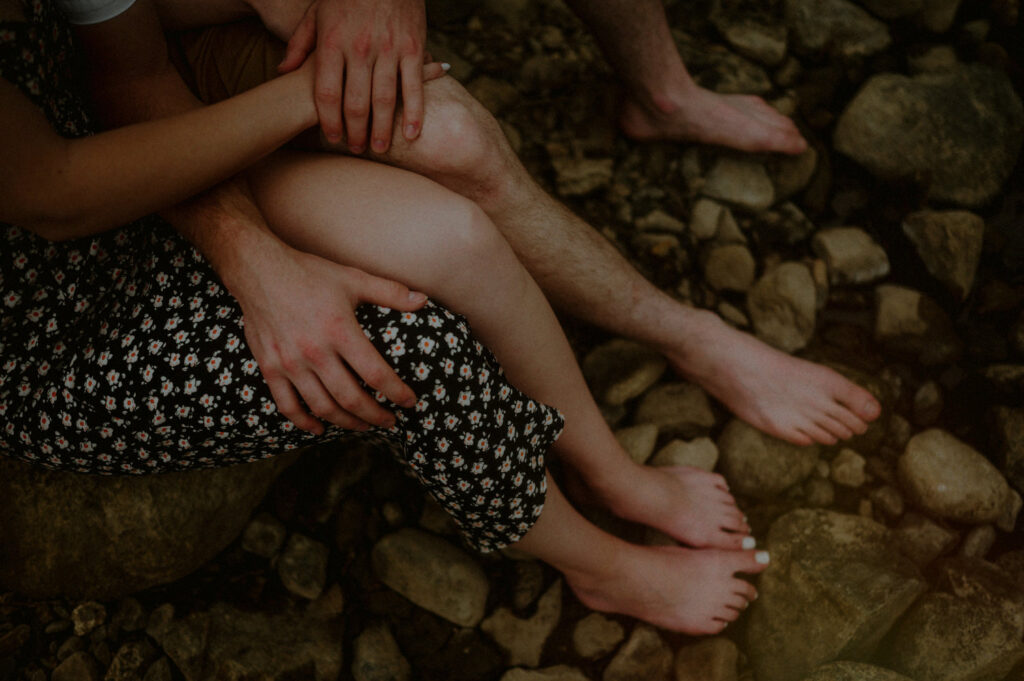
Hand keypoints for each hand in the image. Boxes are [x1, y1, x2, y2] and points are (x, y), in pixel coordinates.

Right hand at [231, 240, 426, 434]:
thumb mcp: (353, 278)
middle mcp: (314, 351)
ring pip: (322, 407)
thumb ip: (390, 292)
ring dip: (346, 423)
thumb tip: (423, 300)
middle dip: (375, 415)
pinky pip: (287, 405)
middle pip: (350, 398)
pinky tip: (320, 429)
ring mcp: (289, 363)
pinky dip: (305, 422)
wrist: (259, 270)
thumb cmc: (309, 274)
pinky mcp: (270, 368)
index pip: (375, 374)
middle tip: (390, 421)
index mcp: (339, 330)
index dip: (396, 392)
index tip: (410, 402)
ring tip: (364, 426)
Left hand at [278, 0, 427, 154]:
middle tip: (355, 149)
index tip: (332, 137)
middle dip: (355, 132)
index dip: (328, 121)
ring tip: (378, 147)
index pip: (327, 93)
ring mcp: (389, 49)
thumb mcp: (316, 13)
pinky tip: (410, 133)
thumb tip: (282, 71)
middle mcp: (360, 49)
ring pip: (385, 100)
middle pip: (356, 103)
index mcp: (333, 43)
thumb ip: (299, 44)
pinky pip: (414, 87)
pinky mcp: (412, 48)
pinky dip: (414, 113)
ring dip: (381, 129)